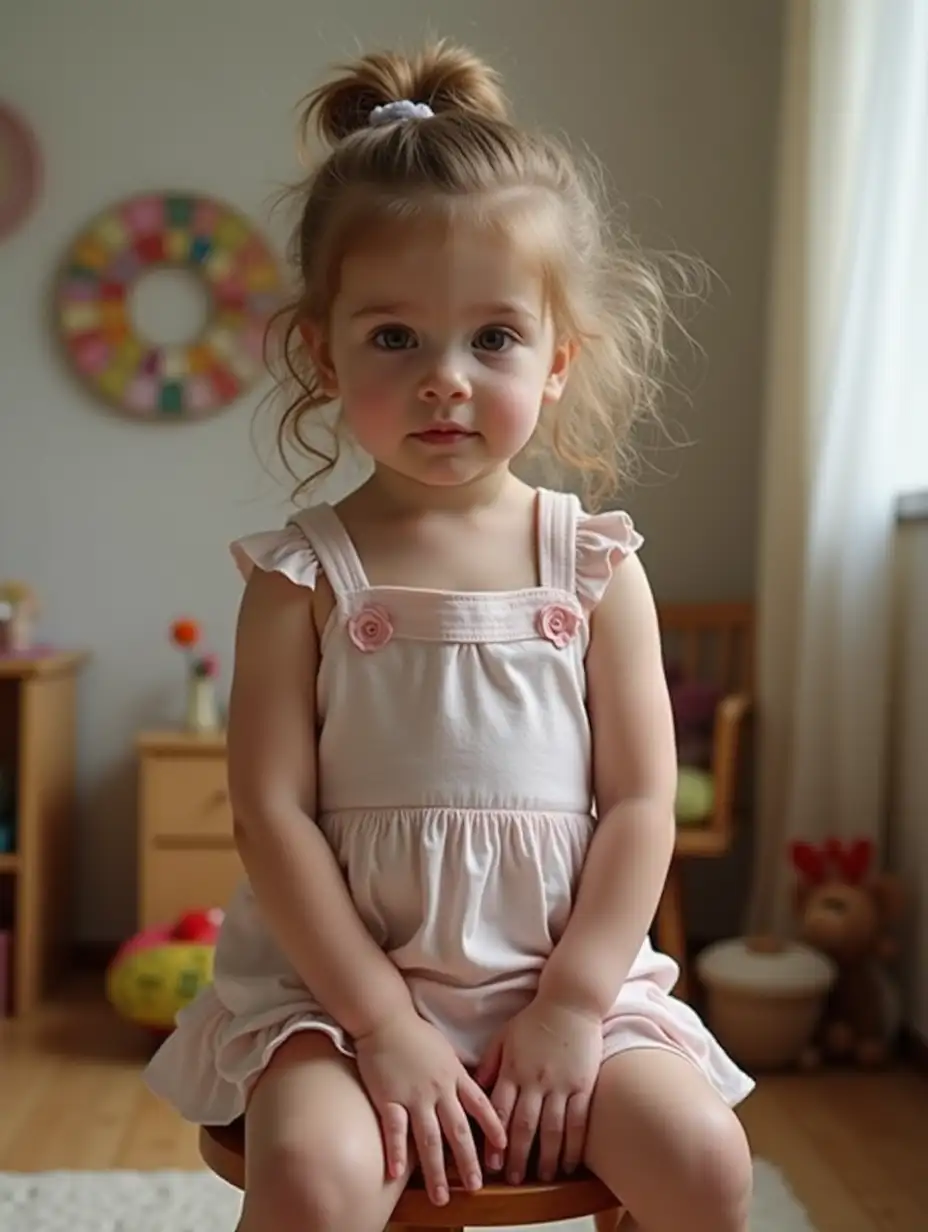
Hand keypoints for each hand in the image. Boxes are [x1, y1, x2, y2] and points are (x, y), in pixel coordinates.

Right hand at [355, 1010, 506, 1206]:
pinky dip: (397, 1151)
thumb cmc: (416, 1032)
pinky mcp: (389, 1097)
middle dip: (469, 1162)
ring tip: (442, 1196)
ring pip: (429, 1138)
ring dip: (437, 1170)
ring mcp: (414, 1095)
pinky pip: (395, 1129)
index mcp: (455, 1075)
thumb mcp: (446, 1050)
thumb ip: (459, 1073)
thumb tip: (474, 1087)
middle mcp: (439, 1089)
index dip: (494, 1128)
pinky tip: (398, 1172)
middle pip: (458, 1131)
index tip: (504, 1149)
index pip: (481, 1105)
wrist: (386, 1018)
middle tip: (476, 1187)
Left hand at [475, 995, 601, 1183]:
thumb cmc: (534, 1019)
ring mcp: (561, 1085)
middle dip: (517, 1157)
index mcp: (513, 1070)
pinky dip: (574, 1146)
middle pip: (524, 1127)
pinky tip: (569, 1162)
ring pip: (552, 1130)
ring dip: (546, 1158)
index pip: (499, 1112)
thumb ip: (489, 1065)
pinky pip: (578, 1122)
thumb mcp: (503, 1037)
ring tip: (542, 1176)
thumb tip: (473, 1090)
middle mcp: (535, 1081)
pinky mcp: (583, 1085)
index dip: (493, 1141)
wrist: (570, 1002)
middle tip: (513, 1179)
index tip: (491, 1165)